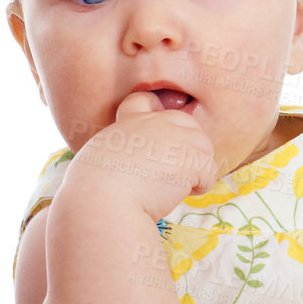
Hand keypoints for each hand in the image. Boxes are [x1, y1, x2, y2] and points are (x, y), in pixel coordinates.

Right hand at [66, 91, 219, 221]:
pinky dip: (202, 184)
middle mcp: (155, 123)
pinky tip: (186, 194)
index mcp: (129, 122)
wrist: (102, 202)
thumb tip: (133, 162)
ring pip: (203, 147)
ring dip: (196, 167)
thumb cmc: (92, 190)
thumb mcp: (98, 158)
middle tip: (173, 171)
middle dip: (187, 145)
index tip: (158, 136)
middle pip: (187, 123)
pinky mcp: (192, 158)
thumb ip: (120, 151)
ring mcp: (177, 138)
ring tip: (177, 186)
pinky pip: (210, 170)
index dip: (156, 113)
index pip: (145, 101)